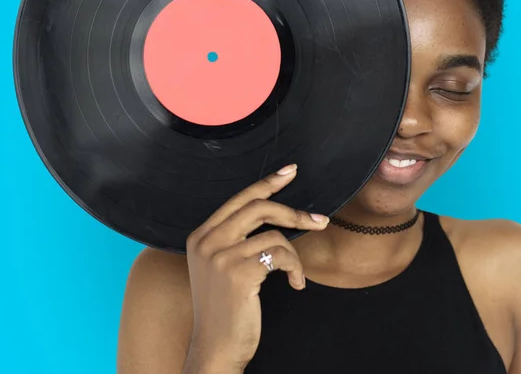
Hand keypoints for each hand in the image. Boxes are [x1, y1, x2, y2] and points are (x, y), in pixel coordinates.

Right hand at [185, 164, 328, 371]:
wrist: (215, 348)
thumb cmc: (225, 308)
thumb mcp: (220, 266)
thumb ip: (235, 238)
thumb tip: (272, 211)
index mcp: (201, 236)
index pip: (239, 199)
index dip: (267, 183)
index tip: (290, 172)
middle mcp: (207, 241)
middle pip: (257, 207)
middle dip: (293, 212)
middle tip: (319, 220)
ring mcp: (220, 256)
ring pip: (274, 236)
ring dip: (294, 256)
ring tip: (294, 274)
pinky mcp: (238, 273)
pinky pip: (280, 256)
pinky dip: (295, 268)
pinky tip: (295, 284)